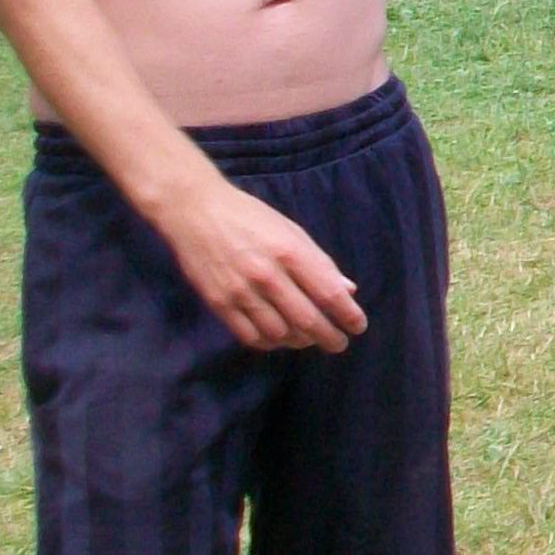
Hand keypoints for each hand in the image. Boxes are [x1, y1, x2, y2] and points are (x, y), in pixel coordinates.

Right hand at [154, 176, 366, 351]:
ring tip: (309, 339)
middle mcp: (267, 275)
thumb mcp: (292, 231)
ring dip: (300, 341)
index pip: (328, 293)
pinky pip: (249, 336)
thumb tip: (348, 290)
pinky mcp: (218, 303)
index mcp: (291, 252)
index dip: (348, 315)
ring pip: (280, 333)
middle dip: (329, 337)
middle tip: (339, 344)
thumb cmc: (251, 217)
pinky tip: (279, 338)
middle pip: (307, 320)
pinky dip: (270, 343)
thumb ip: (320, 263)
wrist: (195, 211)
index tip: (358, 327)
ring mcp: (240, 291)